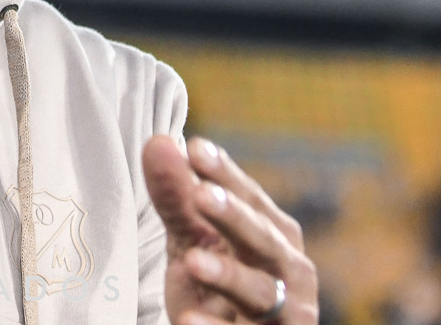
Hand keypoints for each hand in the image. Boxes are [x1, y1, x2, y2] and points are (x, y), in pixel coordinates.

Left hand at [143, 135, 317, 323]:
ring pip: (260, 291)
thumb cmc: (216, 286)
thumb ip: (176, 196)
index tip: (194, 148)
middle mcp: (289, 271)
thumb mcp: (192, 239)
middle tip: (200, 194)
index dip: (224, 174)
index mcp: (274, 234)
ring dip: (227, 274)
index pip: (250, 198)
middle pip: (263, 240)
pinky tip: (188, 320)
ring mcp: (286, 315)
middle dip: (233, 217)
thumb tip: (158, 142)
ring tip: (193, 260)